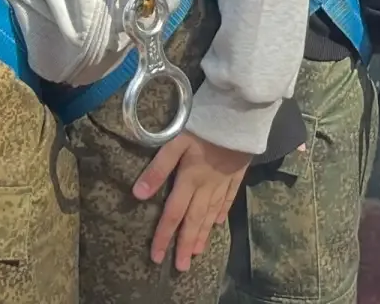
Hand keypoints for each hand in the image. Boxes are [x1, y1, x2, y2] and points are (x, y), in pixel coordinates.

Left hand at [133, 131, 252, 271]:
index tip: (157, 257)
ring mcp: (224, 181)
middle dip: (185, 244)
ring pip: (211, 213)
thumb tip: (138, 195)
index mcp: (190, 180)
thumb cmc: (205, 125)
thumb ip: (158, 168)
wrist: (241, 113)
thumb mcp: (176, 141)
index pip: (173, 214)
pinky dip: (222, 212)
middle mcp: (207, 186)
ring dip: (202, 234)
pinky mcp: (237, 173)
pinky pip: (229, 197)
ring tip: (196, 252)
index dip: (164, 236)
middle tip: (181, 267)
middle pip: (194, 219)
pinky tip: (218, 222)